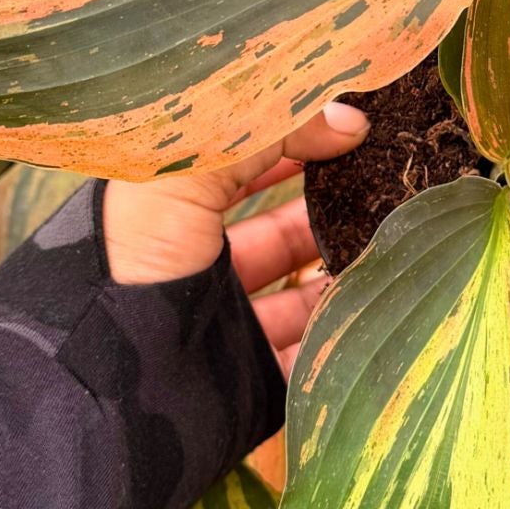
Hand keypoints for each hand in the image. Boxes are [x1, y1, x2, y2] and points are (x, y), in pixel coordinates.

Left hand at [101, 102, 369, 372]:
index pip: (240, 167)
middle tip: (389, 182)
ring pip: (303, 293)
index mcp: (168, 216)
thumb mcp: (185, 174)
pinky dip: (350, 329)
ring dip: (348, 269)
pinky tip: (389, 300)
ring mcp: (226, 329)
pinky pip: (314, 351)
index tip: (351, 125)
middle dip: (330, 207)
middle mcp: (197, 271)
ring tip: (402, 239)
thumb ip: (264, 133)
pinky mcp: (252, 379)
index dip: (291, 143)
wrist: (107, 391)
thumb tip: (348, 118)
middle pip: (278, 232)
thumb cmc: (128, 266)